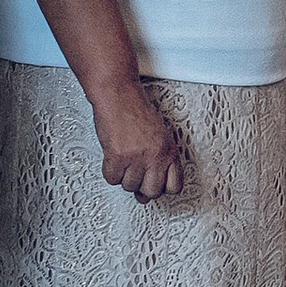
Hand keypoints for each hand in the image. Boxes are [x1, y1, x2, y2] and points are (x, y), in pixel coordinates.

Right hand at [91, 82, 184, 200]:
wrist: (119, 95)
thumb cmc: (136, 110)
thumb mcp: (159, 134)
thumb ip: (158, 160)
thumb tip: (147, 188)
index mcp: (169, 150)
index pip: (175, 186)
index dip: (163, 188)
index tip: (155, 185)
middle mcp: (156, 156)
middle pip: (152, 191)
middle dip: (142, 187)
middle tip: (136, 175)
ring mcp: (137, 158)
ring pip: (130, 186)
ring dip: (124, 177)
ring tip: (124, 160)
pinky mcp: (118, 157)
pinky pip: (112, 178)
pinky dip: (110, 171)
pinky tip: (113, 159)